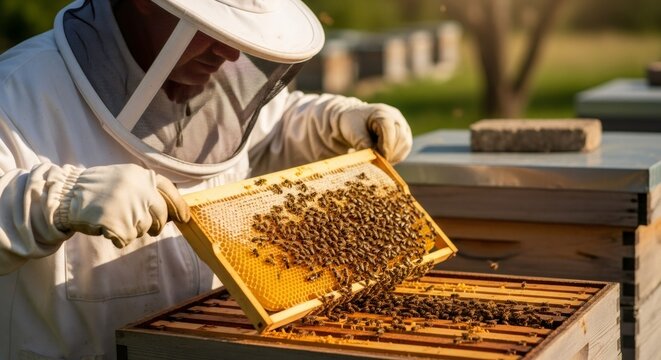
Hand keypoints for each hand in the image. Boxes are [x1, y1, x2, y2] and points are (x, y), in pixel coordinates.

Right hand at [54, 164, 189, 247]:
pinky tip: (107, 228)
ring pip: (144, 229)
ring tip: (116, 220)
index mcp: (142, 176)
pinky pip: (127, 239)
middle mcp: (141, 190)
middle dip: (158, 226)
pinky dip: (118, 238)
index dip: (179, 206)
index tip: (185, 218)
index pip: (170, 191)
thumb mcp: (125, 178)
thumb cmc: (97, 189)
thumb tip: (172, 211)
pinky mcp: (120, 224)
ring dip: (133, 230)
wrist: (66, 195)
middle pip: (161, 216)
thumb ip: (146, 189)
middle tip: (153, 230)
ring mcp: (131, 207)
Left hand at [338, 103, 412, 163]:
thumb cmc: (353, 123)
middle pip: (401, 138)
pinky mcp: (405, 136)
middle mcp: (396, 118)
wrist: (356, 120)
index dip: (385, 146)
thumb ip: (361, 141)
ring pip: (405, 145)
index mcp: (382, 113)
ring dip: (393, 156)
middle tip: (376, 161)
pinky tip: (384, 158)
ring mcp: (403, 126)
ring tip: (378, 159)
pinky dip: (395, 157)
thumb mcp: (352, 130)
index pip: (390, 130)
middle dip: (389, 153)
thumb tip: (371, 154)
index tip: (376, 156)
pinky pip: (405, 149)